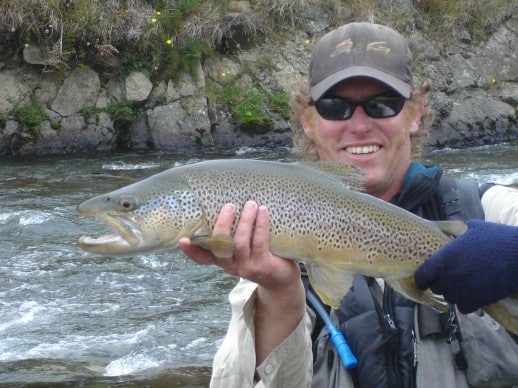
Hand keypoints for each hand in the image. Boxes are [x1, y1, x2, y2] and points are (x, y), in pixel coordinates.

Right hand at [179, 200, 301, 294]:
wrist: (281, 278)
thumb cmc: (260, 254)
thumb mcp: (243, 246)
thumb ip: (233, 232)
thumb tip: (230, 199)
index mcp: (222, 259)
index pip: (202, 258)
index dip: (191, 250)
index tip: (182, 240)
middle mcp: (230, 266)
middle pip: (220, 247)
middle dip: (222, 225)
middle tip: (229, 206)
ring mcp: (246, 267)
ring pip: (240, 243)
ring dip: (245, 221)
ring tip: (251, 204)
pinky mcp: (262, 266)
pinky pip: (259, 242)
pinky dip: (260, 225)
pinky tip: (263, 212)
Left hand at [415, 220, 517, 313]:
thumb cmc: (497, 238)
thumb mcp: (471, 228)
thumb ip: (454, 232)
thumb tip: (446, 232)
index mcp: (445, 258)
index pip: (422, 276)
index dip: (423, 278)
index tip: (427, 278)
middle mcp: (450, 276)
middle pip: (436, 288)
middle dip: (441, 283)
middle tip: (451, 277)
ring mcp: (463, 289)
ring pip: (450, 298)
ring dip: (454, 293)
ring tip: (464, 285)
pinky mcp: (478, 300)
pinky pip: (464, 308)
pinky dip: (467, 303)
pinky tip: (473, 294)